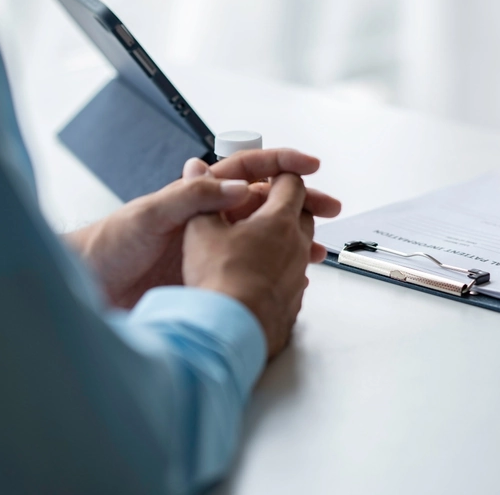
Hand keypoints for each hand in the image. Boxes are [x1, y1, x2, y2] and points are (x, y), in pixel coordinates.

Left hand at [68, 149, 339, 308]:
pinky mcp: (213, 273)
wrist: (94, 286)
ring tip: (319, 247)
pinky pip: (256, 265)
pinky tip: (293, 274)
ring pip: (267, 235)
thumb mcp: (150, 213)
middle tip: (330, 207)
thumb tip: (236, 187)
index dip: (282, 164)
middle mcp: (212, 216)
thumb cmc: (113, 243)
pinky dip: (278, 267)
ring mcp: (215, 245)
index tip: (310, 166)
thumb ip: (191, 197)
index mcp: (200, 193)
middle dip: (302, 200)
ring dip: (296, 237)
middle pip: (268, 201)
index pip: (250, 168)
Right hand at [183, 173, 316, 357]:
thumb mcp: (201, 231)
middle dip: (288, 206)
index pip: (292, 184)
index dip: (282, 175)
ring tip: (266, 242)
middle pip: (302, 214)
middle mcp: (296, 244)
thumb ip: (203, 198)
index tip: (276, 174)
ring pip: (301, 246)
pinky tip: (262, 276)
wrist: (232, 329)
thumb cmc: (220, 280)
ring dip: (287, 240)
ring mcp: (298, 273)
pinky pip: (294, 276)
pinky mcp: (294, 299)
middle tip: (272, 206)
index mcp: (278, 220)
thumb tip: (198, 170)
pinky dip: (282, 270)